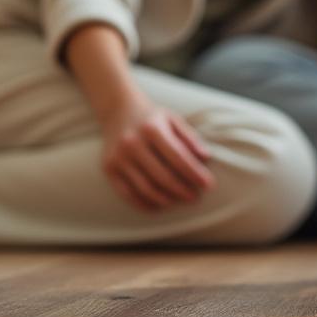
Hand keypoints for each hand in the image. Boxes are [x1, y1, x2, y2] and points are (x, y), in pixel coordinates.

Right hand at [100, 94, 214, 211]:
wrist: (117, 109)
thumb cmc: (152, 118)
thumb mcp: (173, 119)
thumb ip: (190, 138)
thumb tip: (205, 158)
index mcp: (152, 129)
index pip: (178, 157)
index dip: (195, 174)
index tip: (208, 185)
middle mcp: (132, 143)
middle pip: (162, 176)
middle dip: (182, 190)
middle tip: (195, 197)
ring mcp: (118, 157)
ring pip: (145, 188)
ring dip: (166, 199)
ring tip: (178, 201)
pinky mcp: (108, 168)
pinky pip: (127, 194)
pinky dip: (144, 204)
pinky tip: (158, 206)